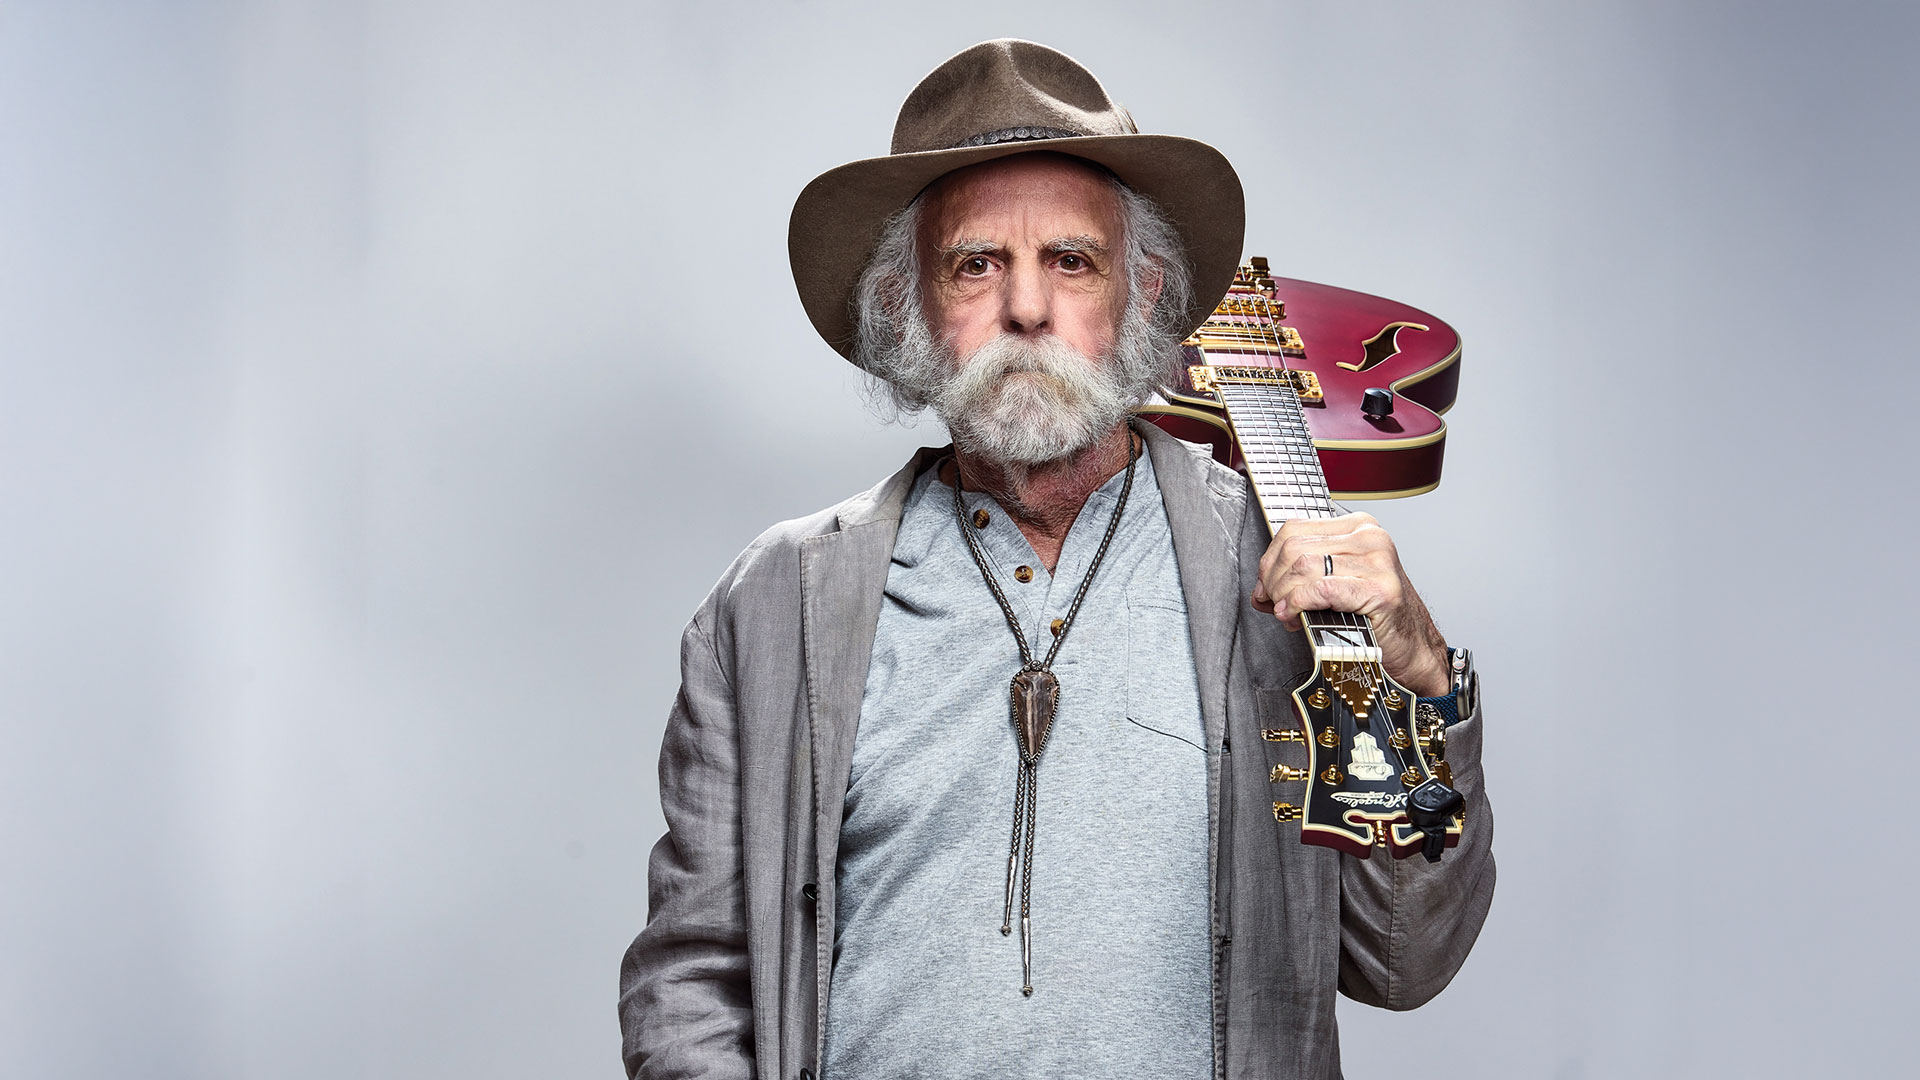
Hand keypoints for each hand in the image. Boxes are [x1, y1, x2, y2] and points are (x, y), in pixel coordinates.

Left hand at [1251, 512, 1450, 695]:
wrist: (1412, 650)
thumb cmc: (1373, 619)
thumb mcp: (1333, 586)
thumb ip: (1299, 577)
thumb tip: (1262, 588)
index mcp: (1358, 528)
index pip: (1293, 530)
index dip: (1270, 561)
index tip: (1265, 588)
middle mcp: (1370, 537)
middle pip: (1294, 548)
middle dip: (1273, 581)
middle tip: (1275, 605)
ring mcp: (1378, 561)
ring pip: (1303, 566)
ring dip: (1284, 596)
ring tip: (1288, 615)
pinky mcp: (1380, 589)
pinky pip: (1322, 589)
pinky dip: (1299, 604)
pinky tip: (1295, 616)